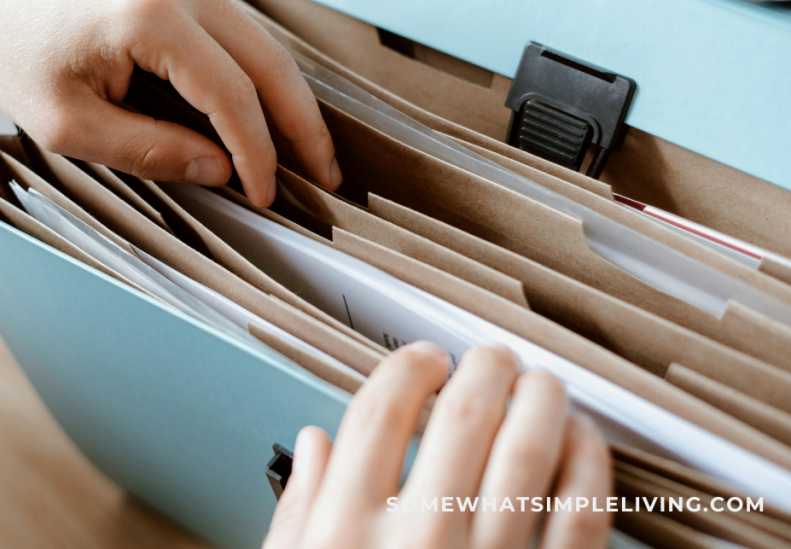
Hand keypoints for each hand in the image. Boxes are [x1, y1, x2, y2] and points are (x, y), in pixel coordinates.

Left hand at [0, 0, 341, 206]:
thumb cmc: (9, 54)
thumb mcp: (70, 125)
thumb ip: (153, 150)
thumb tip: (222, 169)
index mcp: (149, 15)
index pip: (232, 95)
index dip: (258, 153)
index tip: (267, 194)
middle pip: (269, 61)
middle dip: (302, 124)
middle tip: (328, 175)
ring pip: (259, 40)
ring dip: (285, 96)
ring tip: (306, 148)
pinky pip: (232, 24)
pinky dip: (253, 69)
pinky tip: (262, 106)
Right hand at [264, 343, 610, 548]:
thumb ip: (300, 510)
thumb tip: (315, 442)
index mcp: (347, 532)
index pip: (381, 409)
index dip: (408, 366)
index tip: (423, 360)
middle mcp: (419, 541)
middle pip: (465, 414)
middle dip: (484, 367)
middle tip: (491, 359)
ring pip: (532, 448)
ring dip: (543, 398)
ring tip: (540, 383)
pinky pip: (585, 514)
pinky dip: (590, 463)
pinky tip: (581, 441)